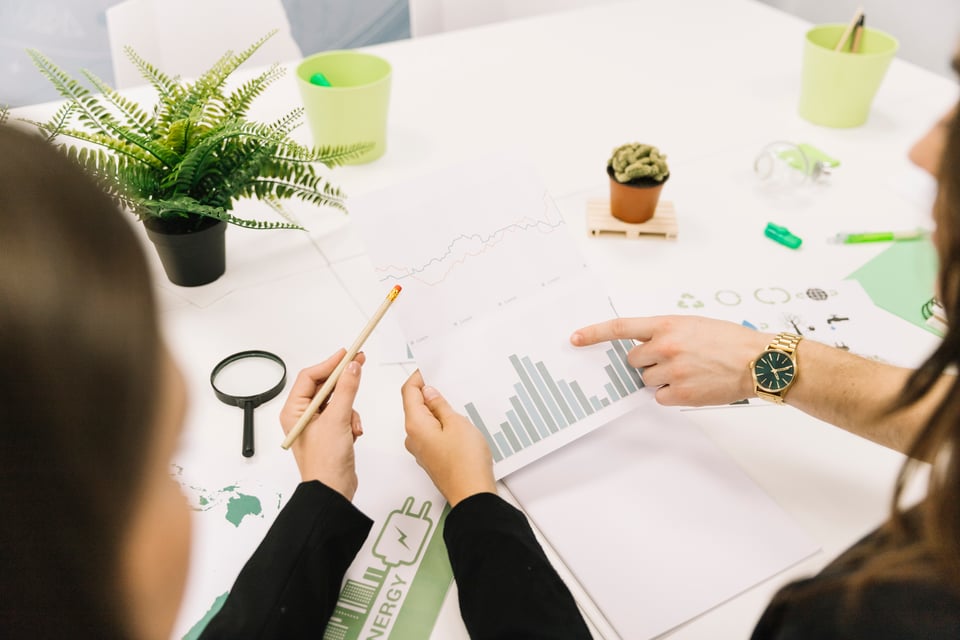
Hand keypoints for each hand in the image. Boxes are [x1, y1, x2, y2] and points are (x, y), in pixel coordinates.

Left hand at [279, 349, 364, 499]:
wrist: (332, 491)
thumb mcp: (337, 420)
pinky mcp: (330, 433)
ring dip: (350, 409)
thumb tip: (353, 367)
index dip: (330, 363)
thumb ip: (347, 390)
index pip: (310, 376)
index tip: (347, 354)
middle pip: (325, 386)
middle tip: (359, 364)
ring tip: (352, 424)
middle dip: (343, 383)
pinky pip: (344, 415)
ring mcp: (317, 425)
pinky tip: (354, 433)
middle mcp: (303, 416)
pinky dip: (352, 421)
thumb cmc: (325, 462)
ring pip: (338, 400)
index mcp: (294, 411)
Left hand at [401, 370, 495, 506]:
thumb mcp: (457, 423)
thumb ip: (441, 406)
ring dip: (436, 411)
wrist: (472, 494)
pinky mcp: (431, 458)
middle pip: (414, 407)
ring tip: (457, 407)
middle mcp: (413, 438)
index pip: (408, 392)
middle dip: (429, 394)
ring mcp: (421, 450)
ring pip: (424, 422)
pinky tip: (457, 426)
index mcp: (415, 425)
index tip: (429, 369)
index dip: (418, 378)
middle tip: (447, 384)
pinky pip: (431, 435)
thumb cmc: (465, 462)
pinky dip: (440, 425)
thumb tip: (430, 393)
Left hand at [570, 316, 771, 405]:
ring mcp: (671, 370)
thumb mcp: (693, 324)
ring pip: (646, 380)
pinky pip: (659, 397)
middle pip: (632, 360)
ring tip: (690, 371)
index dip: (594, 333)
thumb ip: (665, 332)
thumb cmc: (729, 340)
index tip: (575, 338)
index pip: (620, 327)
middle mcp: (665, 346)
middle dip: (646, 362)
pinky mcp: (680, 393)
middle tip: (673, 359)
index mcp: (667, 324)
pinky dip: (671, 394)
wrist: (757, 361)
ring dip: (660, 378)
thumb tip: (644, 345)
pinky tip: (692, 385)